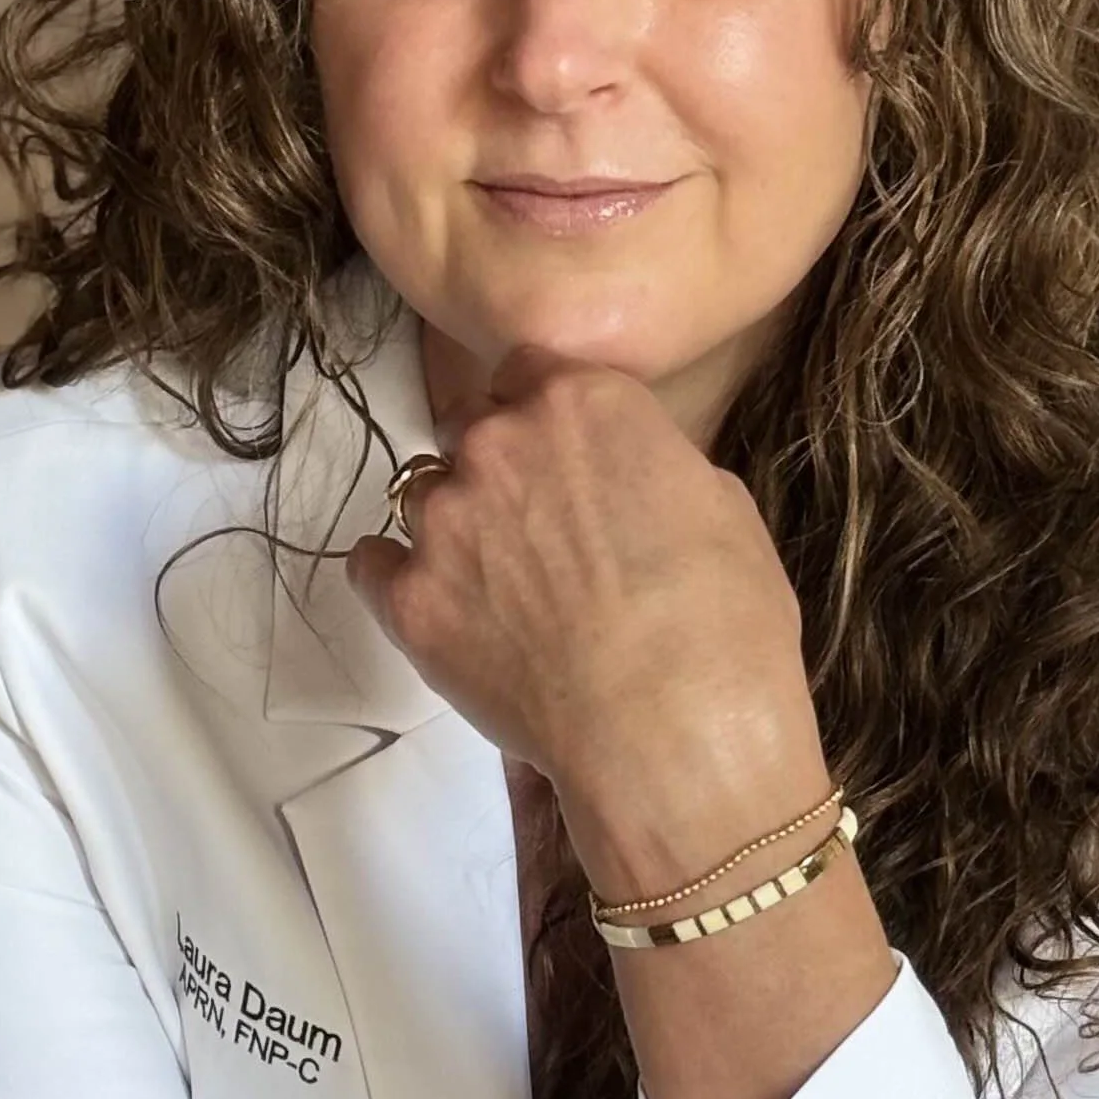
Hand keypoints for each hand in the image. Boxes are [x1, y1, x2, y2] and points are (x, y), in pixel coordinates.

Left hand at [343, 343, 811, 796]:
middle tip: (538, 528)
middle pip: (472, 426)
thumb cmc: (725, 619)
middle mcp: (499, 441)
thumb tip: (628, 478)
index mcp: (582, 401)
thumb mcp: (721, 505)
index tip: (564, 453)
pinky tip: (441, 608)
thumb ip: (650, 464)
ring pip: (423, 495)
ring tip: (499, 585)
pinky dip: (398, 579)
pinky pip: (373, 565)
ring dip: (454, 524)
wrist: (673, 730)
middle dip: (499, 464)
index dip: (546, 411)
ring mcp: (444, 520)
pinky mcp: (409, 599)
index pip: (530, 368)